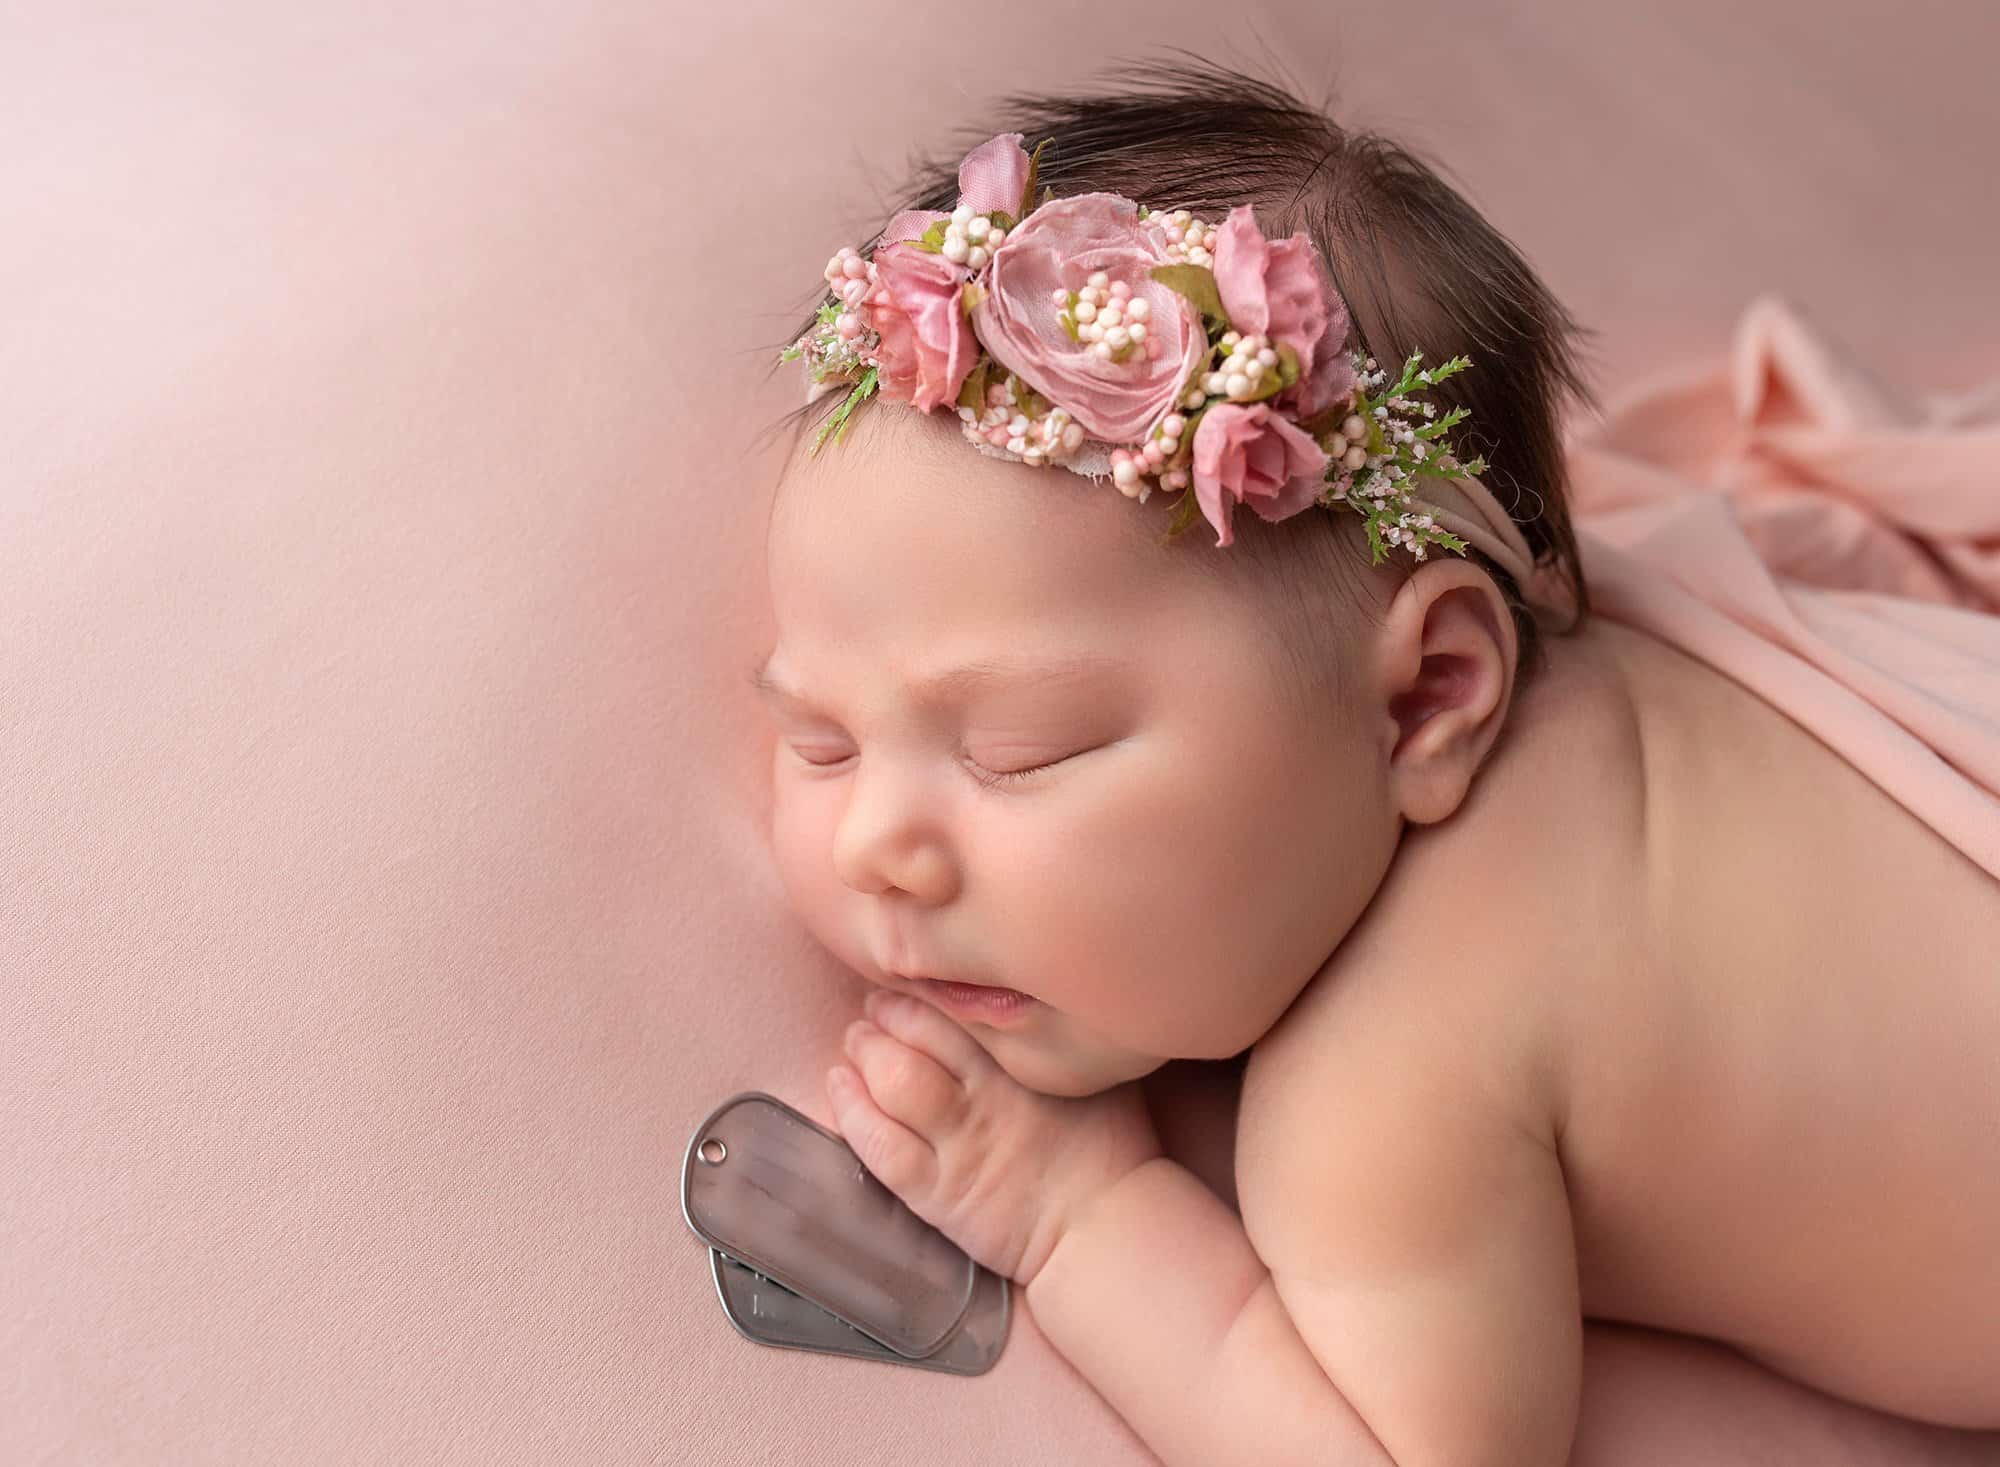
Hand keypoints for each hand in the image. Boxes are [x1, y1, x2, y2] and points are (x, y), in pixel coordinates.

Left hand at [826, 989, 1162, 1287]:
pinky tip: (838, 1086)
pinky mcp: (937, 1192)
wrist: (1105, 1226)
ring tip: (854, 1040)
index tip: (910, 981)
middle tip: (873, 1007)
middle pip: (920, 1036)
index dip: (926, 991)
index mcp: (1024, 1060)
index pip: (960, 1008)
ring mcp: (958, 1142)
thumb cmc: (1112, 1149)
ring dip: (866, 1053)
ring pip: (895, 1082)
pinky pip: (882, 1147)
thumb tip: (1040, 994)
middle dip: (887, 1014)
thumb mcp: (1098, 1072)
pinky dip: (853, 1111)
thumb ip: (1062, 1034)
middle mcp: (986, 1093)